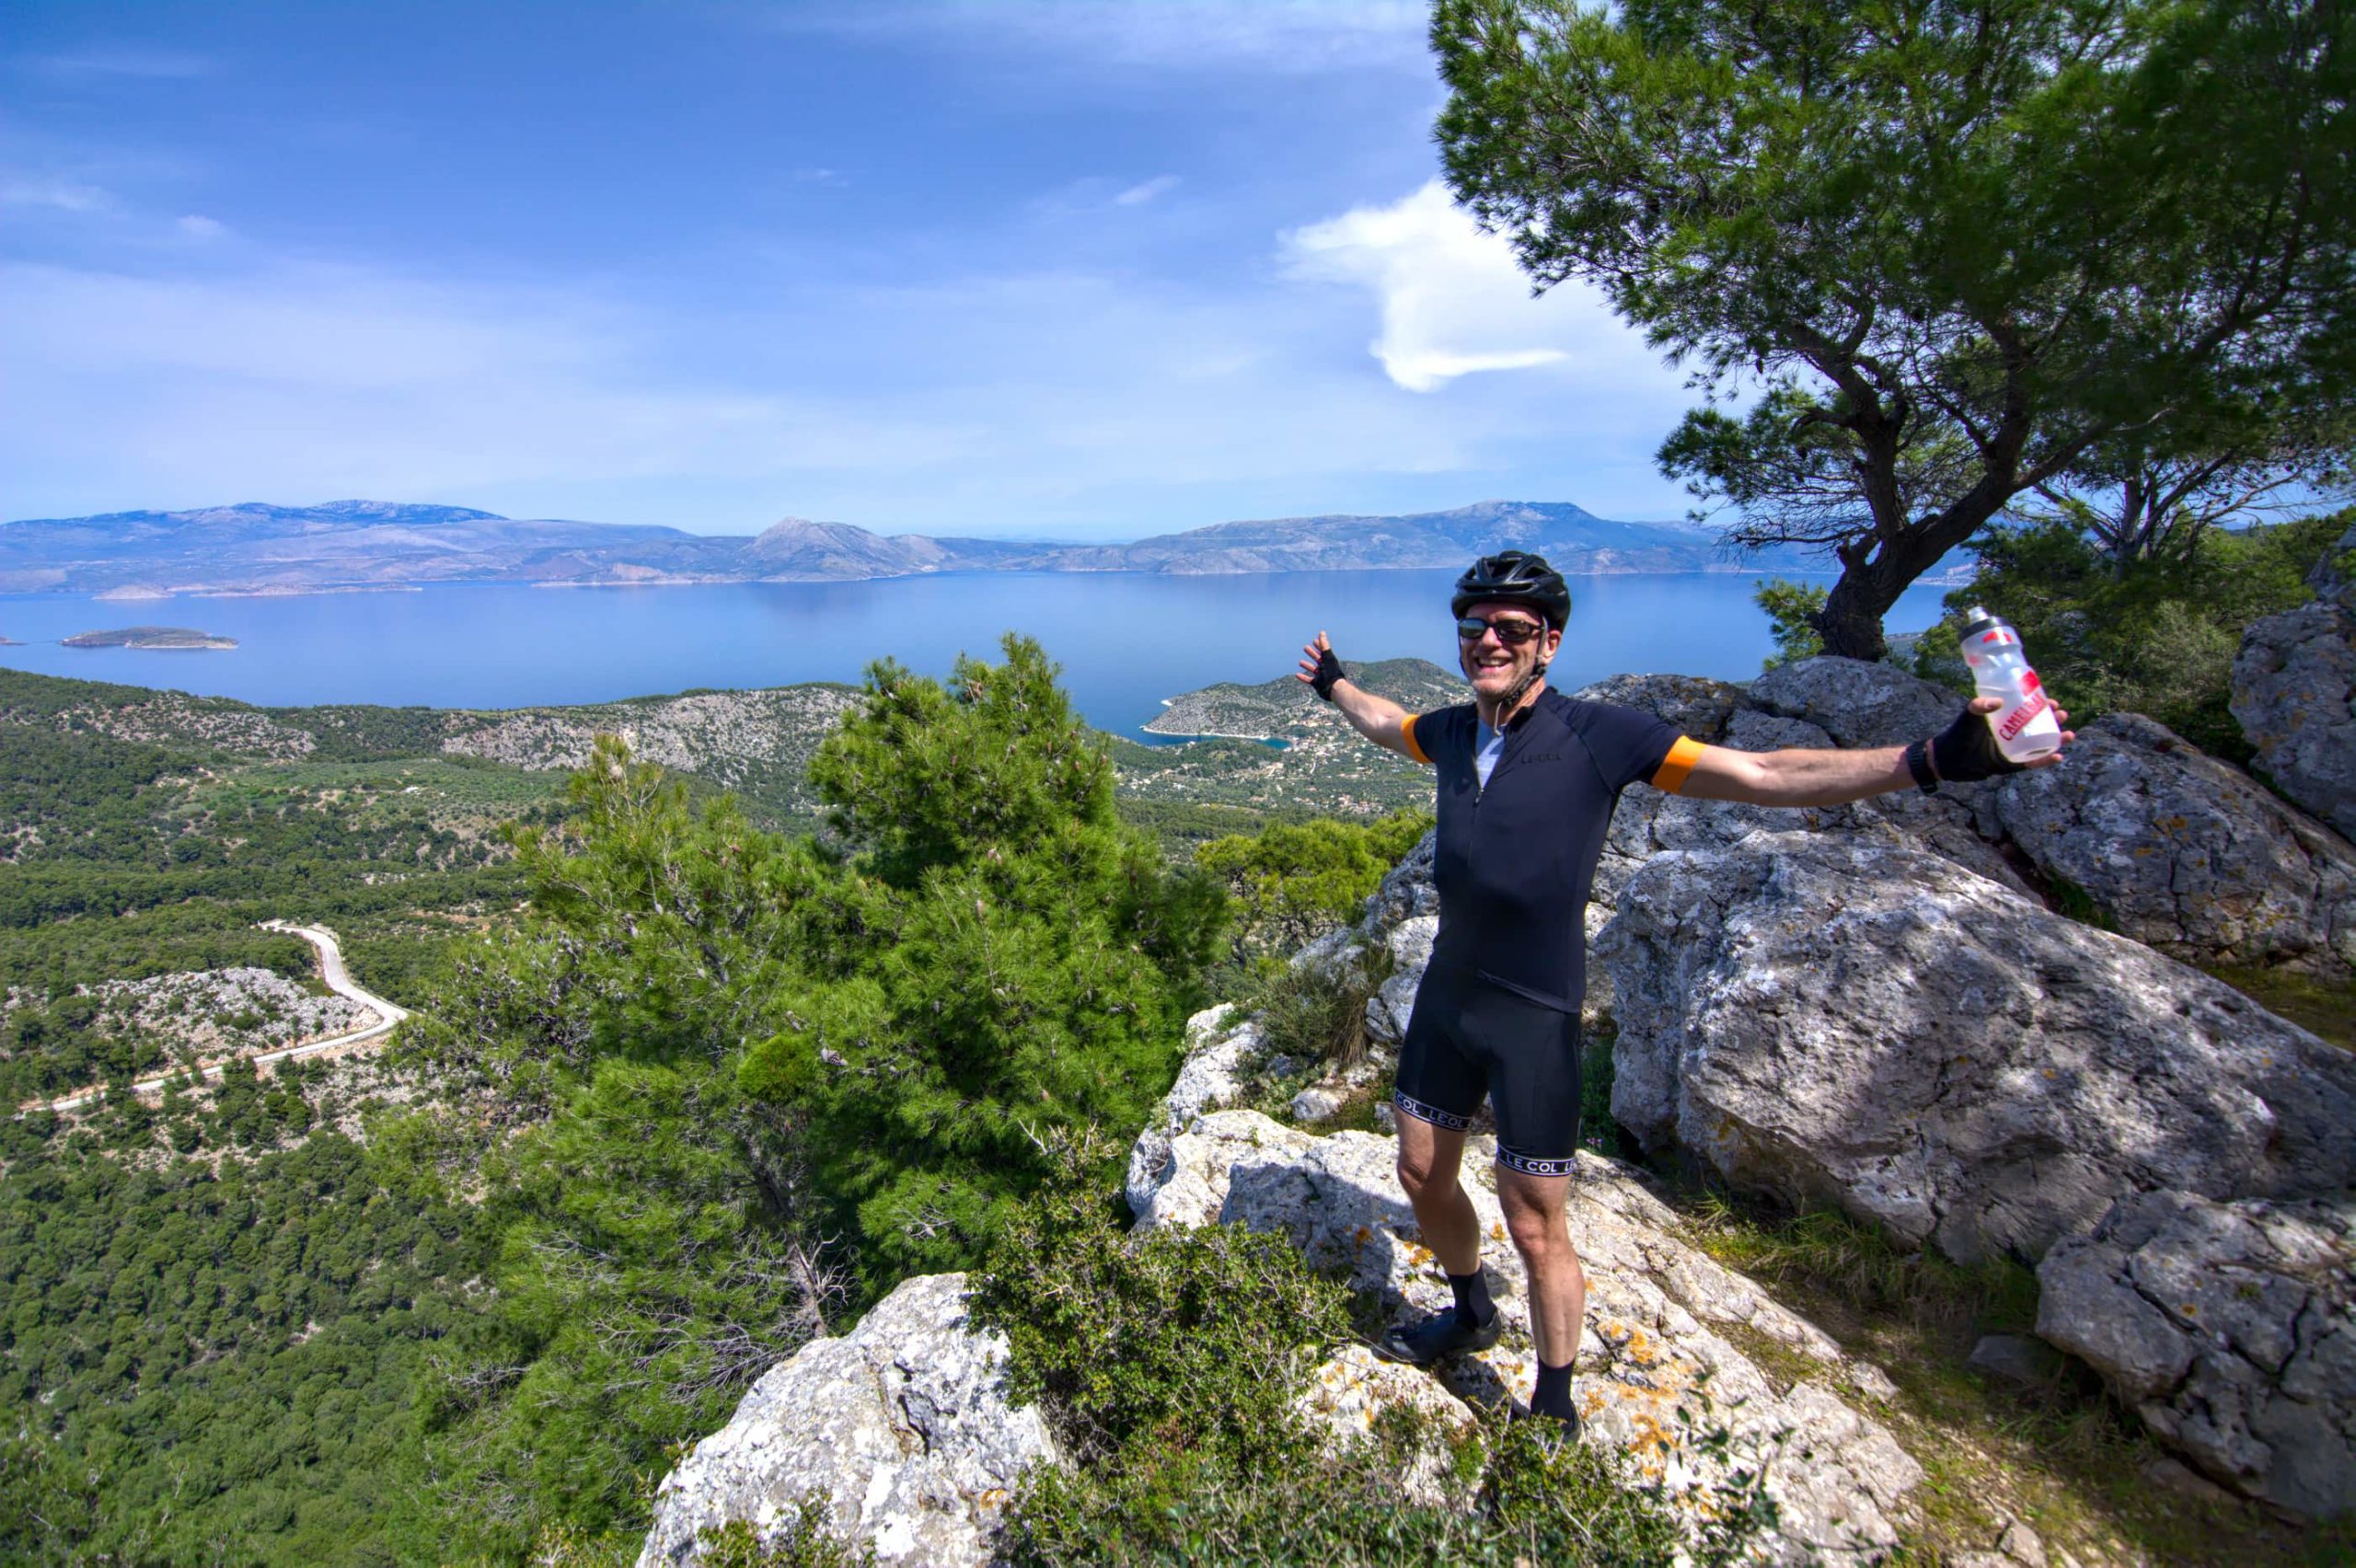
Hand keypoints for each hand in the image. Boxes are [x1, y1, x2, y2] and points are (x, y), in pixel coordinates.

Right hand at [1295, 632, 1344, 700]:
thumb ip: (1324, 645)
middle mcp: (1325, 668)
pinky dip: (1303, 677)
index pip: (1323, 651)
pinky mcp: (1316, 683)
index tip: (1314, 640)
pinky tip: (1297, 674)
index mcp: (1328, 661)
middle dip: (1312, 653)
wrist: (1333, 688)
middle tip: (1305, 648)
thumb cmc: (1331, 671)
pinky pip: (1308, 679)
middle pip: (1317, 659)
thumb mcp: (1327, 656)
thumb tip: (1322, 632)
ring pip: (1312, 669)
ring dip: (1307, 665)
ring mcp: (1320, 676)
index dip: (1319, 645)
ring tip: (1300, 661)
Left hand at [1932, 696, 2075, 781]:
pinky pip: (2030, 764)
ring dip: (2055, 741)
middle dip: (2053, 722)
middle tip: (2063, 716)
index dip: (2042, 707)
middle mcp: (2009, 736)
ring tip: (2069, 735)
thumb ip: (1979, 706)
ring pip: (2038, 746)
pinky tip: (2057, 757)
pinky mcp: (2009, 766)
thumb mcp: (1969, 716)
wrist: (1946, 759)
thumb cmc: (1957, 734)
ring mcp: (2010, 751)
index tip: (2053, 702)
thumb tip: (1999, 702)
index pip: (2027, 712)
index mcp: (2003, 721)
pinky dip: (2044, 761)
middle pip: (2037, 727)